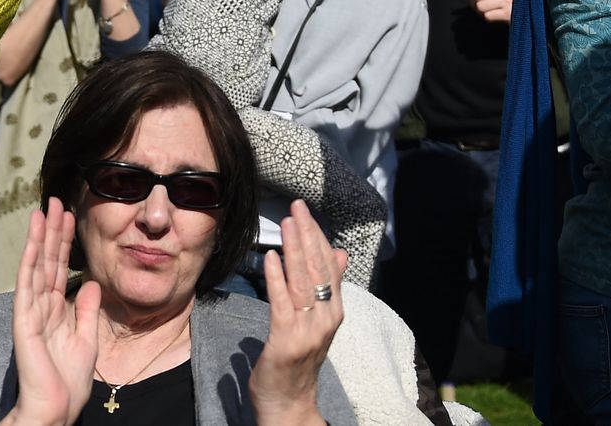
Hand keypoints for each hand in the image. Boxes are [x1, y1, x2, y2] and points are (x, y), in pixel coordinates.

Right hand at [4, 198, 100, 425]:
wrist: (56, 407)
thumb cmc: (68, 381)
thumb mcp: (87, 338)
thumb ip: (86, 309)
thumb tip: (90, 281)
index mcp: (56, 309)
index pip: (59, 267)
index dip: (64, 241)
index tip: (69, 215)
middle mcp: (41, 304)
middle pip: (47, 259)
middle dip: (51, 230)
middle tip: (55, 200)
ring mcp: (30, 309)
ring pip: (36, 264)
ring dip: (39, 236)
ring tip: (44, 209)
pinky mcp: (24, 318)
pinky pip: (27, 283)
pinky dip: (30, 259)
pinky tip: (33, 240)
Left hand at [248, 201, 346, 425]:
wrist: (290, 405)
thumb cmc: (299, 359)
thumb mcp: (317, 320)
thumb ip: (326, 287)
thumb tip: (339, 251)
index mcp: (333, 311)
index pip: (328, 266)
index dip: (318, 236)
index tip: (306, 211)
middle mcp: (326, 318)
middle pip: (318, 269)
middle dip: (307, 234)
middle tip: (296, 206)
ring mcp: (308, 330)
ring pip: (302, 282)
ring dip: (295, 249)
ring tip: (287, 223)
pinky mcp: (287, 340)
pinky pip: (281, 303)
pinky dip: (276, 278)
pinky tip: (270, 257)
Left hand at [464, 0, 513, 23]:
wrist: (534, 12)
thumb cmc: (513, 0)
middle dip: (474, 3)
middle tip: (479, 7)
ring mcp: (508, 1)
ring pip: (480, 6)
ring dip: (480, 12)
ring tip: (487, 12)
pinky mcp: (509, 14)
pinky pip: (488, 16)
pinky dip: (488, 18)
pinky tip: (494, 17)